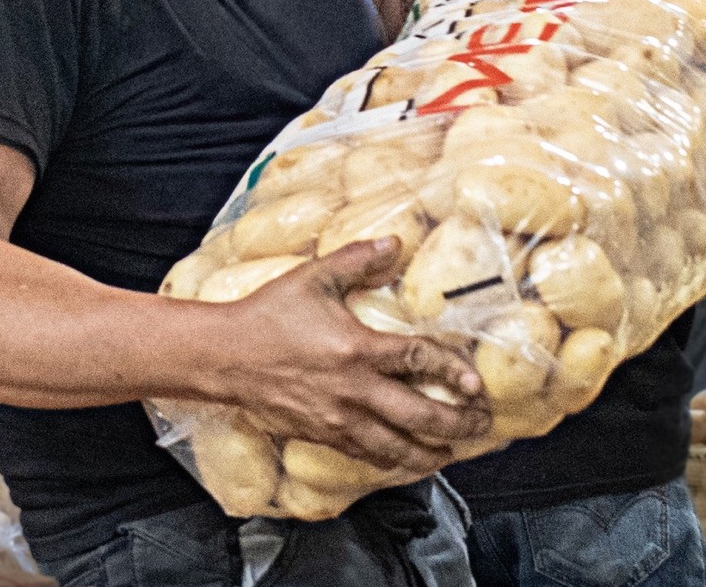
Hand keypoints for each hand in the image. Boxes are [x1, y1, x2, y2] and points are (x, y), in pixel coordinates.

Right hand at [211, 238, 490, 474]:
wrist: (223, 356)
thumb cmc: (267, 315)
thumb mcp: (313, 277)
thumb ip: (357, 258)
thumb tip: (394, 242)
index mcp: (357, 348)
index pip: (418, 361)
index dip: (452, 372)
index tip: (475, 383)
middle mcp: (353, 390)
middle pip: (419, 416)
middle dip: (457, 424)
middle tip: (481, 423)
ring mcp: (338, 419)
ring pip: (397, 449)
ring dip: (431, 454)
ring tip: (453, 452)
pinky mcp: (322, 435)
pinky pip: (368, 457)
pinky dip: (394, 463)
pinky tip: (407, 461)